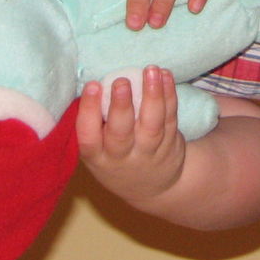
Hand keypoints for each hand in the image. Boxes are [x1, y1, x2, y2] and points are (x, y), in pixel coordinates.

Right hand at [76, 68, 187, 209]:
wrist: (151, 188)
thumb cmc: (116, 158)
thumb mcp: (98, 151)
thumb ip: (96, 123)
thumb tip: (94, 82)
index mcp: (97, 157)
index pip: (88, 137)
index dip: (89, 112)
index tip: (93, 85)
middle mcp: (122, 157)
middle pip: (121, 134)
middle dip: (121, 106)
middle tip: (121, 81)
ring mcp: (149, 152)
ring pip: (152, 125)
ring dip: (153, 95)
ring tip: (151, 70)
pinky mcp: (170, 144)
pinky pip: (171, 118)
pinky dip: (170, 95)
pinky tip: (165, 75)